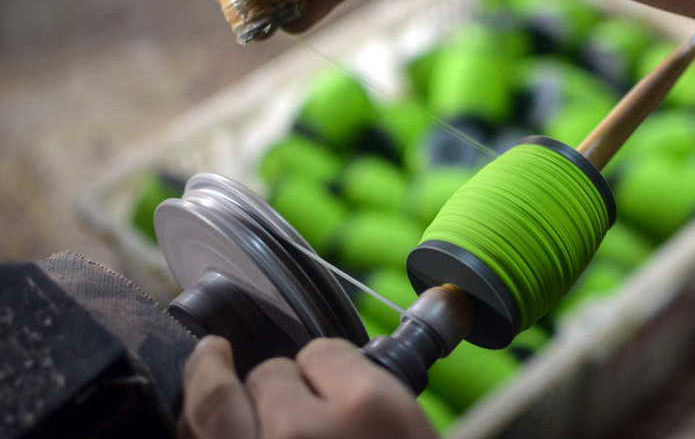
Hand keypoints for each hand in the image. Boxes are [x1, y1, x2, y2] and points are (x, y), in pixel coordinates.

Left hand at [179, 335, 437, 438]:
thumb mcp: (414, 430)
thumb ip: (376, 394)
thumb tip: (340, 365)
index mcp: (368, 409)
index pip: (324, 353)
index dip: (326, 366)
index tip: (326, 378)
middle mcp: (302, 432)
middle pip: (270, 375)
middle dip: (274, 379)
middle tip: (280, 390)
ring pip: (217, 404)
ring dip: (214, 385)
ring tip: (209, 358)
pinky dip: (191, 424)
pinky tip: (191, 408)